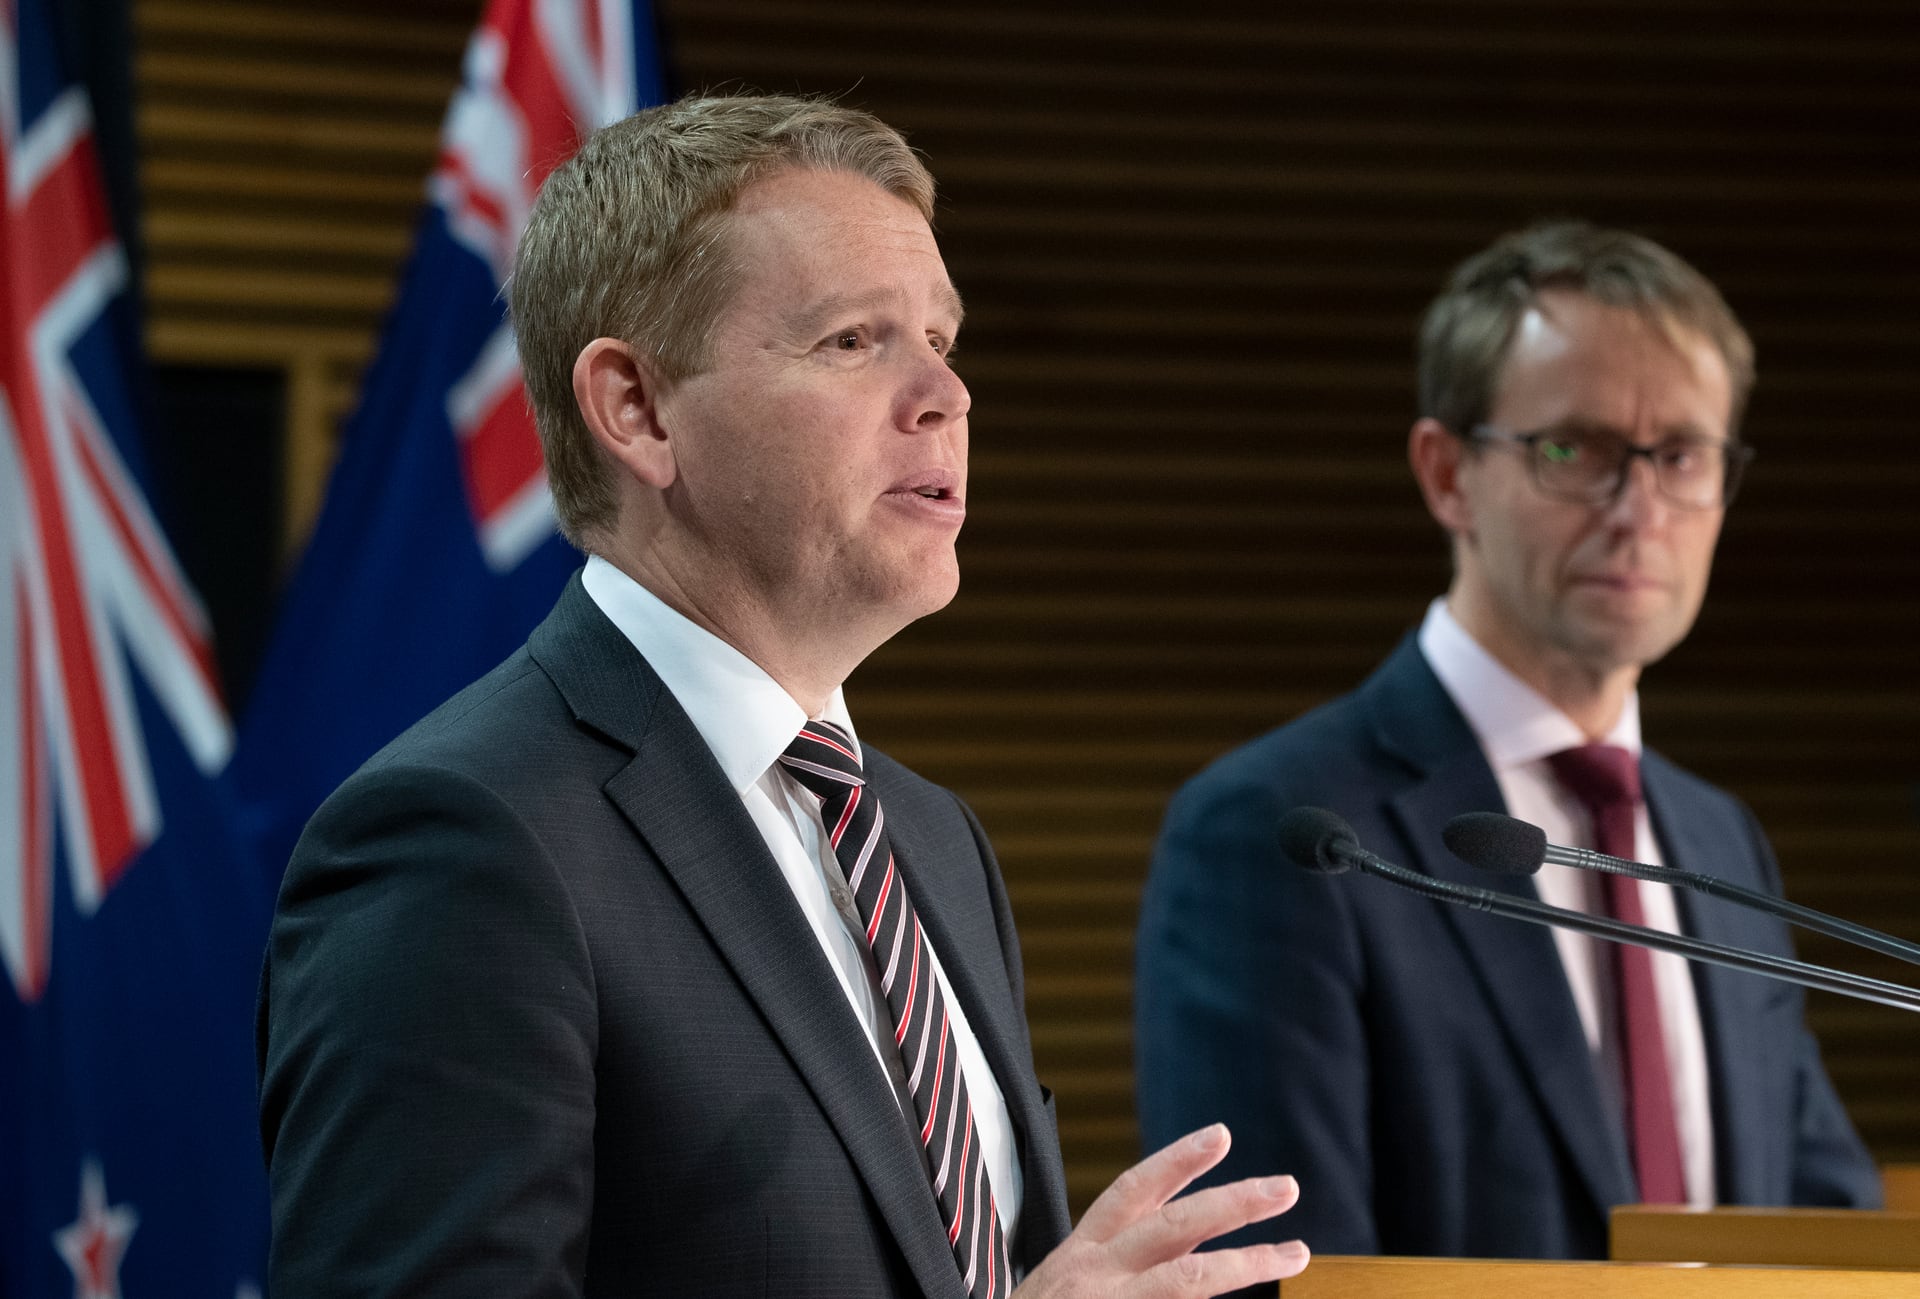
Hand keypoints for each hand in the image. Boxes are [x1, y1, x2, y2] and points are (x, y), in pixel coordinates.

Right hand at [1012, 1124, 1307, 1297]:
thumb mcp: (1066, 1286)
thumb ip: (1113, 1265)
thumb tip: (1177, 1253)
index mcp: (1081, 1252)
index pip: (1133, 1192)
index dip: (1178, 1161)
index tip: (1222, 1135)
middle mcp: (1095, 1273)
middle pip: (1174, 1227)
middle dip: (1233, 1203)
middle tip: (1287, 1186)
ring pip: (1188, 1280)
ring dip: (1247, 1263)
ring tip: (1296, 1253)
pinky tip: (1262, 1284)